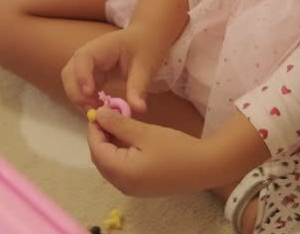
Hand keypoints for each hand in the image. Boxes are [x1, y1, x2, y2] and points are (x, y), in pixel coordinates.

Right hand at [61, 25, 169, 113]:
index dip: (82, 76)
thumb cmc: (145, 46)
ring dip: (79, 99)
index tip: (91, 93)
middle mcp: (88, 56)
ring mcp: (87, 66)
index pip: (82, 59)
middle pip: (69, 73)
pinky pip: (81, 89)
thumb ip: (138, 87)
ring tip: (97, 112)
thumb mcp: (145, 66)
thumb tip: (138, 110)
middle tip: (93, 110)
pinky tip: (99, 109)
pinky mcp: (90, 76)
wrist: (146, 38)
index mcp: (100, 47)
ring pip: (71, 83)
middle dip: (76, 93)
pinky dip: (85, 100)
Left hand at [87, 108, 210, 196]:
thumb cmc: (175, 148)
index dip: (94, 129)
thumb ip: (119, 124)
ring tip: (119, 124)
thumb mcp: (145, 132)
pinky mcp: (141, 187)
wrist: (205, 167)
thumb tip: (98, 115)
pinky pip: (121, 170)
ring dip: (110, 145)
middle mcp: (122, 185)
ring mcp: (132, 189)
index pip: (96, 149)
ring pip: (110, 165)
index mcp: (121, 173)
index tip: (98, 110)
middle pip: (100, 159)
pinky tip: (129, 139)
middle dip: (101, 137)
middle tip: (109, 115)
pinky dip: (120, 154)